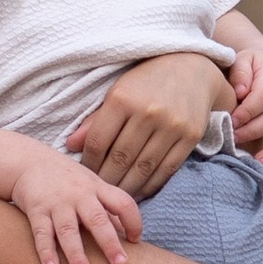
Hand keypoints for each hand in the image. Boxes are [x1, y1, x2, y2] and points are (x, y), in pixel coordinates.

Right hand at [8, 149, 142, 263]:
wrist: (29, 162)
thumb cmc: (68, 180)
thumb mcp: (92, 187)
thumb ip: (109, 210)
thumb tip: (129, 236)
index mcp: (97, 189)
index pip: (123, 203)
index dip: (133, 221)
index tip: (135, 241)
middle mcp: (79, 195)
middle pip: (97, 219)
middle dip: (109, 243)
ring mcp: (57, 203)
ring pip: (68, 230)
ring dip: (76, 253)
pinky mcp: (36, 210)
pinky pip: (42, 233)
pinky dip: (46, 251)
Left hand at [67, 51, 228, 199]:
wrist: (191, 68)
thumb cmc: (147, 81)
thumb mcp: (118, 91)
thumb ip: (95, 120)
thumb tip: (71, 145)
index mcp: (122, 98)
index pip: (98, 141)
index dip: (89, 163)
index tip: (86, 175)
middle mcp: (147, 112)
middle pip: (120, 159)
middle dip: (106, 180)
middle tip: (99, 193)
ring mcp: (171, 125)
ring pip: (143, 168)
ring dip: (127, 187)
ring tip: (117, 195)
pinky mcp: (190, 136)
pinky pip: (166, 169)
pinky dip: (151, 185)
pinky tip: (140, 191)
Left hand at [227, 31, 262, 168]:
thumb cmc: (248, 65)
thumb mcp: (242, 59)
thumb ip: (240, 72)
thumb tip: (241, 92)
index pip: (262, 97)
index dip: (247, 112)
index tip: (231, 121)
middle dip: (251, 131)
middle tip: (232, 138)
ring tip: (253, 161)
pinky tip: (262, 165)